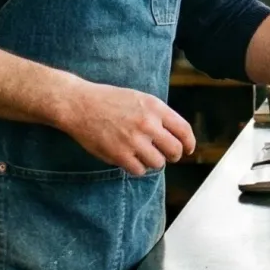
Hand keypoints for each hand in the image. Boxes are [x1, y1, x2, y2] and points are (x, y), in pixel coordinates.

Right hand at [54, 79, 195, 175]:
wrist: (80, 105)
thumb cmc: (109, 100)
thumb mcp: (139, 98)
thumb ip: (158, 114)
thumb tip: (176, 134)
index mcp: (155, 108)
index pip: (184, 130)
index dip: (189, 143)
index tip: (188, 149)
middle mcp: (147, 124)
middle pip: (175, 151)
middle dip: (173, 156)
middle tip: (166, 155)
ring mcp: (134, 140)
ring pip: (158, 163)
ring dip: (153, 162)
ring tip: (143, 154)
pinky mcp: (119, 155)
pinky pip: (139, 170)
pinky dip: (137, 168)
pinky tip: (130, 159)